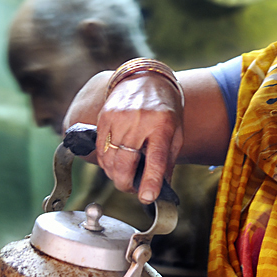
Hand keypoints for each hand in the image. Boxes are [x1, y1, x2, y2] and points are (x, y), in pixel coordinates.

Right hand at [96, 73, 183, 203]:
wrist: (146, 79)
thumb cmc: (165, 109)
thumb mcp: (176, 133)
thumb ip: (167, 161)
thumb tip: (159, 189)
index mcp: (162, 125)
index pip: (155, 159)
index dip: (150, 182)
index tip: (147, 198)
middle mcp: (139, 121)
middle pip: (124, 164)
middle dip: (126, 184)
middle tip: (133, 188)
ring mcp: (118, 118)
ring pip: (109, 161)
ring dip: (115, 175)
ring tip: (125, 174)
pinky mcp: (104, 117)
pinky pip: (100, 150)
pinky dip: (106, 162)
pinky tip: (115, 162)